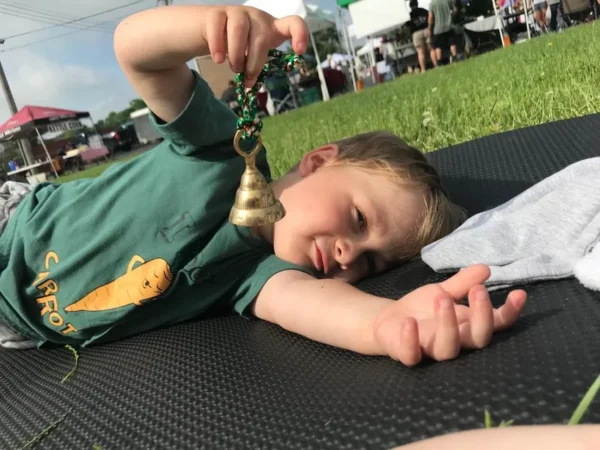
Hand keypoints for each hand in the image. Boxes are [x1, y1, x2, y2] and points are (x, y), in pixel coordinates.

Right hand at [204, 6, 308, 85]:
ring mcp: (236, 12)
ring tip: (234, 68)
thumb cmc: (235, 44)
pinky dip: (218, 46)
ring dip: (237, 55)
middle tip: (247, 77)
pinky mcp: (216, 13)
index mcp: (270, 28)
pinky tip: (218, 59)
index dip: (300, 34)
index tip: (299, 51)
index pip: (292, 23)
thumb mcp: (249, 56)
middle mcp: (256, 17)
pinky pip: (218, 27)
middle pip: (261, 38)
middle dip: (255, 63)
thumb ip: (252, 68)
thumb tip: (249, 84)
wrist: (207, 28)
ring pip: (239, 30)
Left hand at [373, 264, 526, 365]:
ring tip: (442, 298)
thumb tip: (486, 268)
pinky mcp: (407, 354)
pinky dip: (411, 340)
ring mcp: (431, 350)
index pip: (496, 324)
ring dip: (447, 324)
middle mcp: (455, 341)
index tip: (519, 293)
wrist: (389, 320)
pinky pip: (411, 355)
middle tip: (478, 290)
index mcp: (467, 325)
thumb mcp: (442, 290)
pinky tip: (410, 322)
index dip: (510, 312)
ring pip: (447, 348)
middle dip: (482, 316)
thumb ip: (463, 283)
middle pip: (478, 339)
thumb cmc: (423, 309)